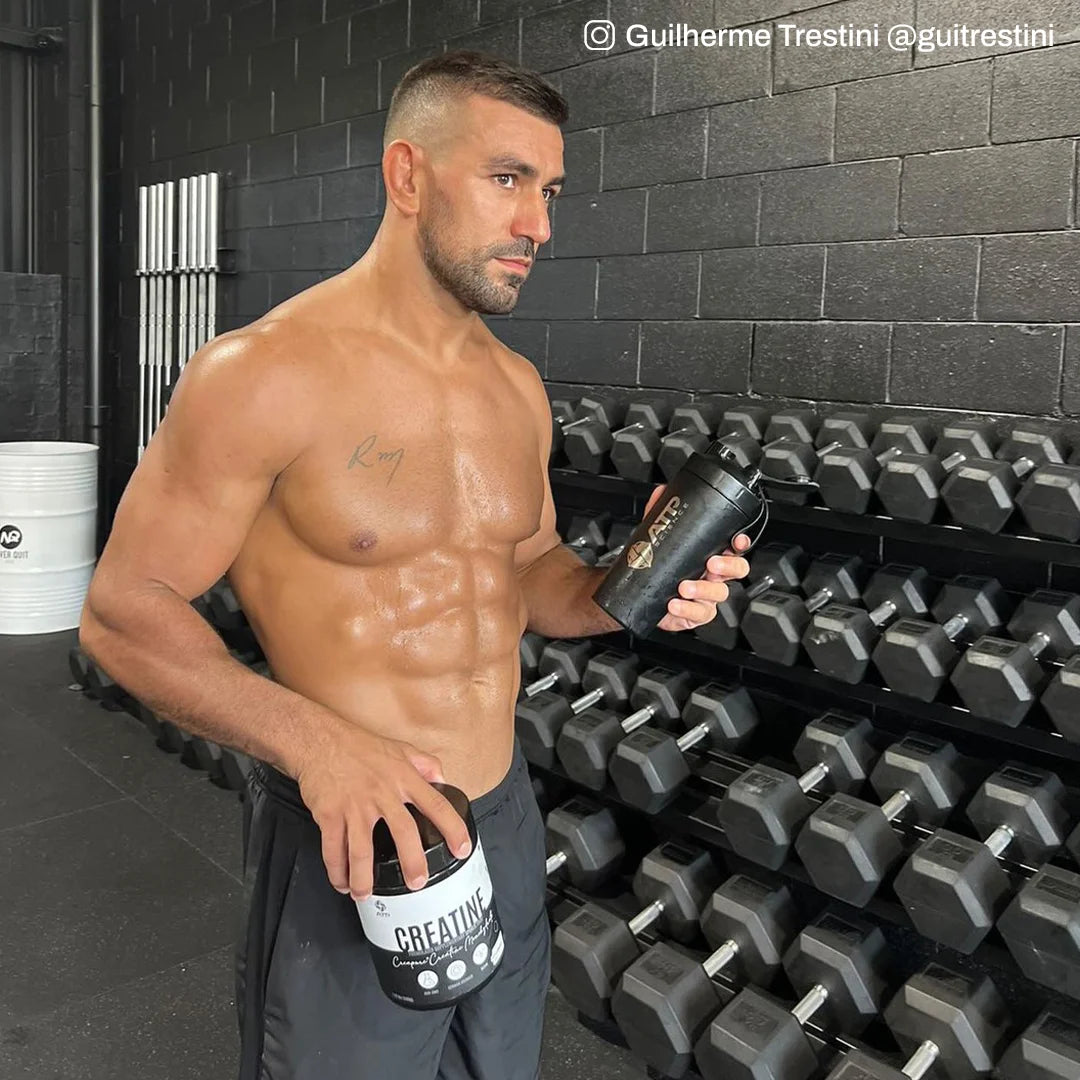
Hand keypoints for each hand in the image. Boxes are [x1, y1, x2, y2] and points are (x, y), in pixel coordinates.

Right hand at [296, 723, 471, 901]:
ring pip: (361, 851)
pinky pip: (333, 850)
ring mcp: (354, 806)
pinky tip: (342, 882)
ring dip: (364, 879)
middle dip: (412, 862)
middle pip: (403, 833)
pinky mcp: (329, 814)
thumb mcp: (401, 748)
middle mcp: (381, 793)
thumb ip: (426, 765)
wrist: (320, 741)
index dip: (452, 828)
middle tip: (417, 883)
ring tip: (366, 894)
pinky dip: (336, 871)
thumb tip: (444, 782)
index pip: (436, 804)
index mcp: (403, 778)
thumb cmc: (360, 746)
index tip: (462, 849)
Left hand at [640, 483, 752, 632]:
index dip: (740, 542)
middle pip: (737, 570)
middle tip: (711, 564)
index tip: (736, 540)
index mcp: (711, 554)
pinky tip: (674, 604)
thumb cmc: (656, 566)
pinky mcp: (694, 614)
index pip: (734, 546)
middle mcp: (713, 576)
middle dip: (728, 566)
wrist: (637, 594)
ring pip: (719, 594)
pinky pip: (699, 614)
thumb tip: (661, 491)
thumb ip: (660, 514)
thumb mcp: (657, 538)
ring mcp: (706, 596)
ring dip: (702, 590)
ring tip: (684, 586)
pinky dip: (687, 610)